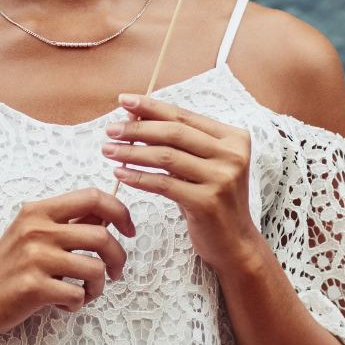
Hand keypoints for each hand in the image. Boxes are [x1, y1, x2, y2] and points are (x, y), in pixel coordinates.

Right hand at [0, 187, 136, 341]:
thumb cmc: (10, 268)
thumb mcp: (33, 234)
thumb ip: (67, 223)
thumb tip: (109, 216)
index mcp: (38, 211)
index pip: (92, 197)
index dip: (120, 212)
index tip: (128, 231)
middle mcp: (37, 229)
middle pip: (102, 236)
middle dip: (118, 258)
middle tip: (115, 273)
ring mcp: (35, 257)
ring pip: (95, 268)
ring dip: (98, 286)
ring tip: (84, 292)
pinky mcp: (34, 287)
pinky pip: (78, 294)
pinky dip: (77, 303)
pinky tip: (61, 303)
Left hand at [99, 92, 265, 273]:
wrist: (235, 243)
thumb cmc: (211, 199)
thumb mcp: (201, 166)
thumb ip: (177, 142)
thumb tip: (134, 115)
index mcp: (234, 138)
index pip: (185, 116)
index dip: (152, 107)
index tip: (124, 101)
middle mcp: (232, 155)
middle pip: (175, 133)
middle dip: (138, 128)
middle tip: (111, 129)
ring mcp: (223, 178)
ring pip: (167, 157)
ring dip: (132, 152)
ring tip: (109, 150)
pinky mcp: (208, 202)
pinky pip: (164, 184)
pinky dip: (138, 178)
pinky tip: (120, 174)